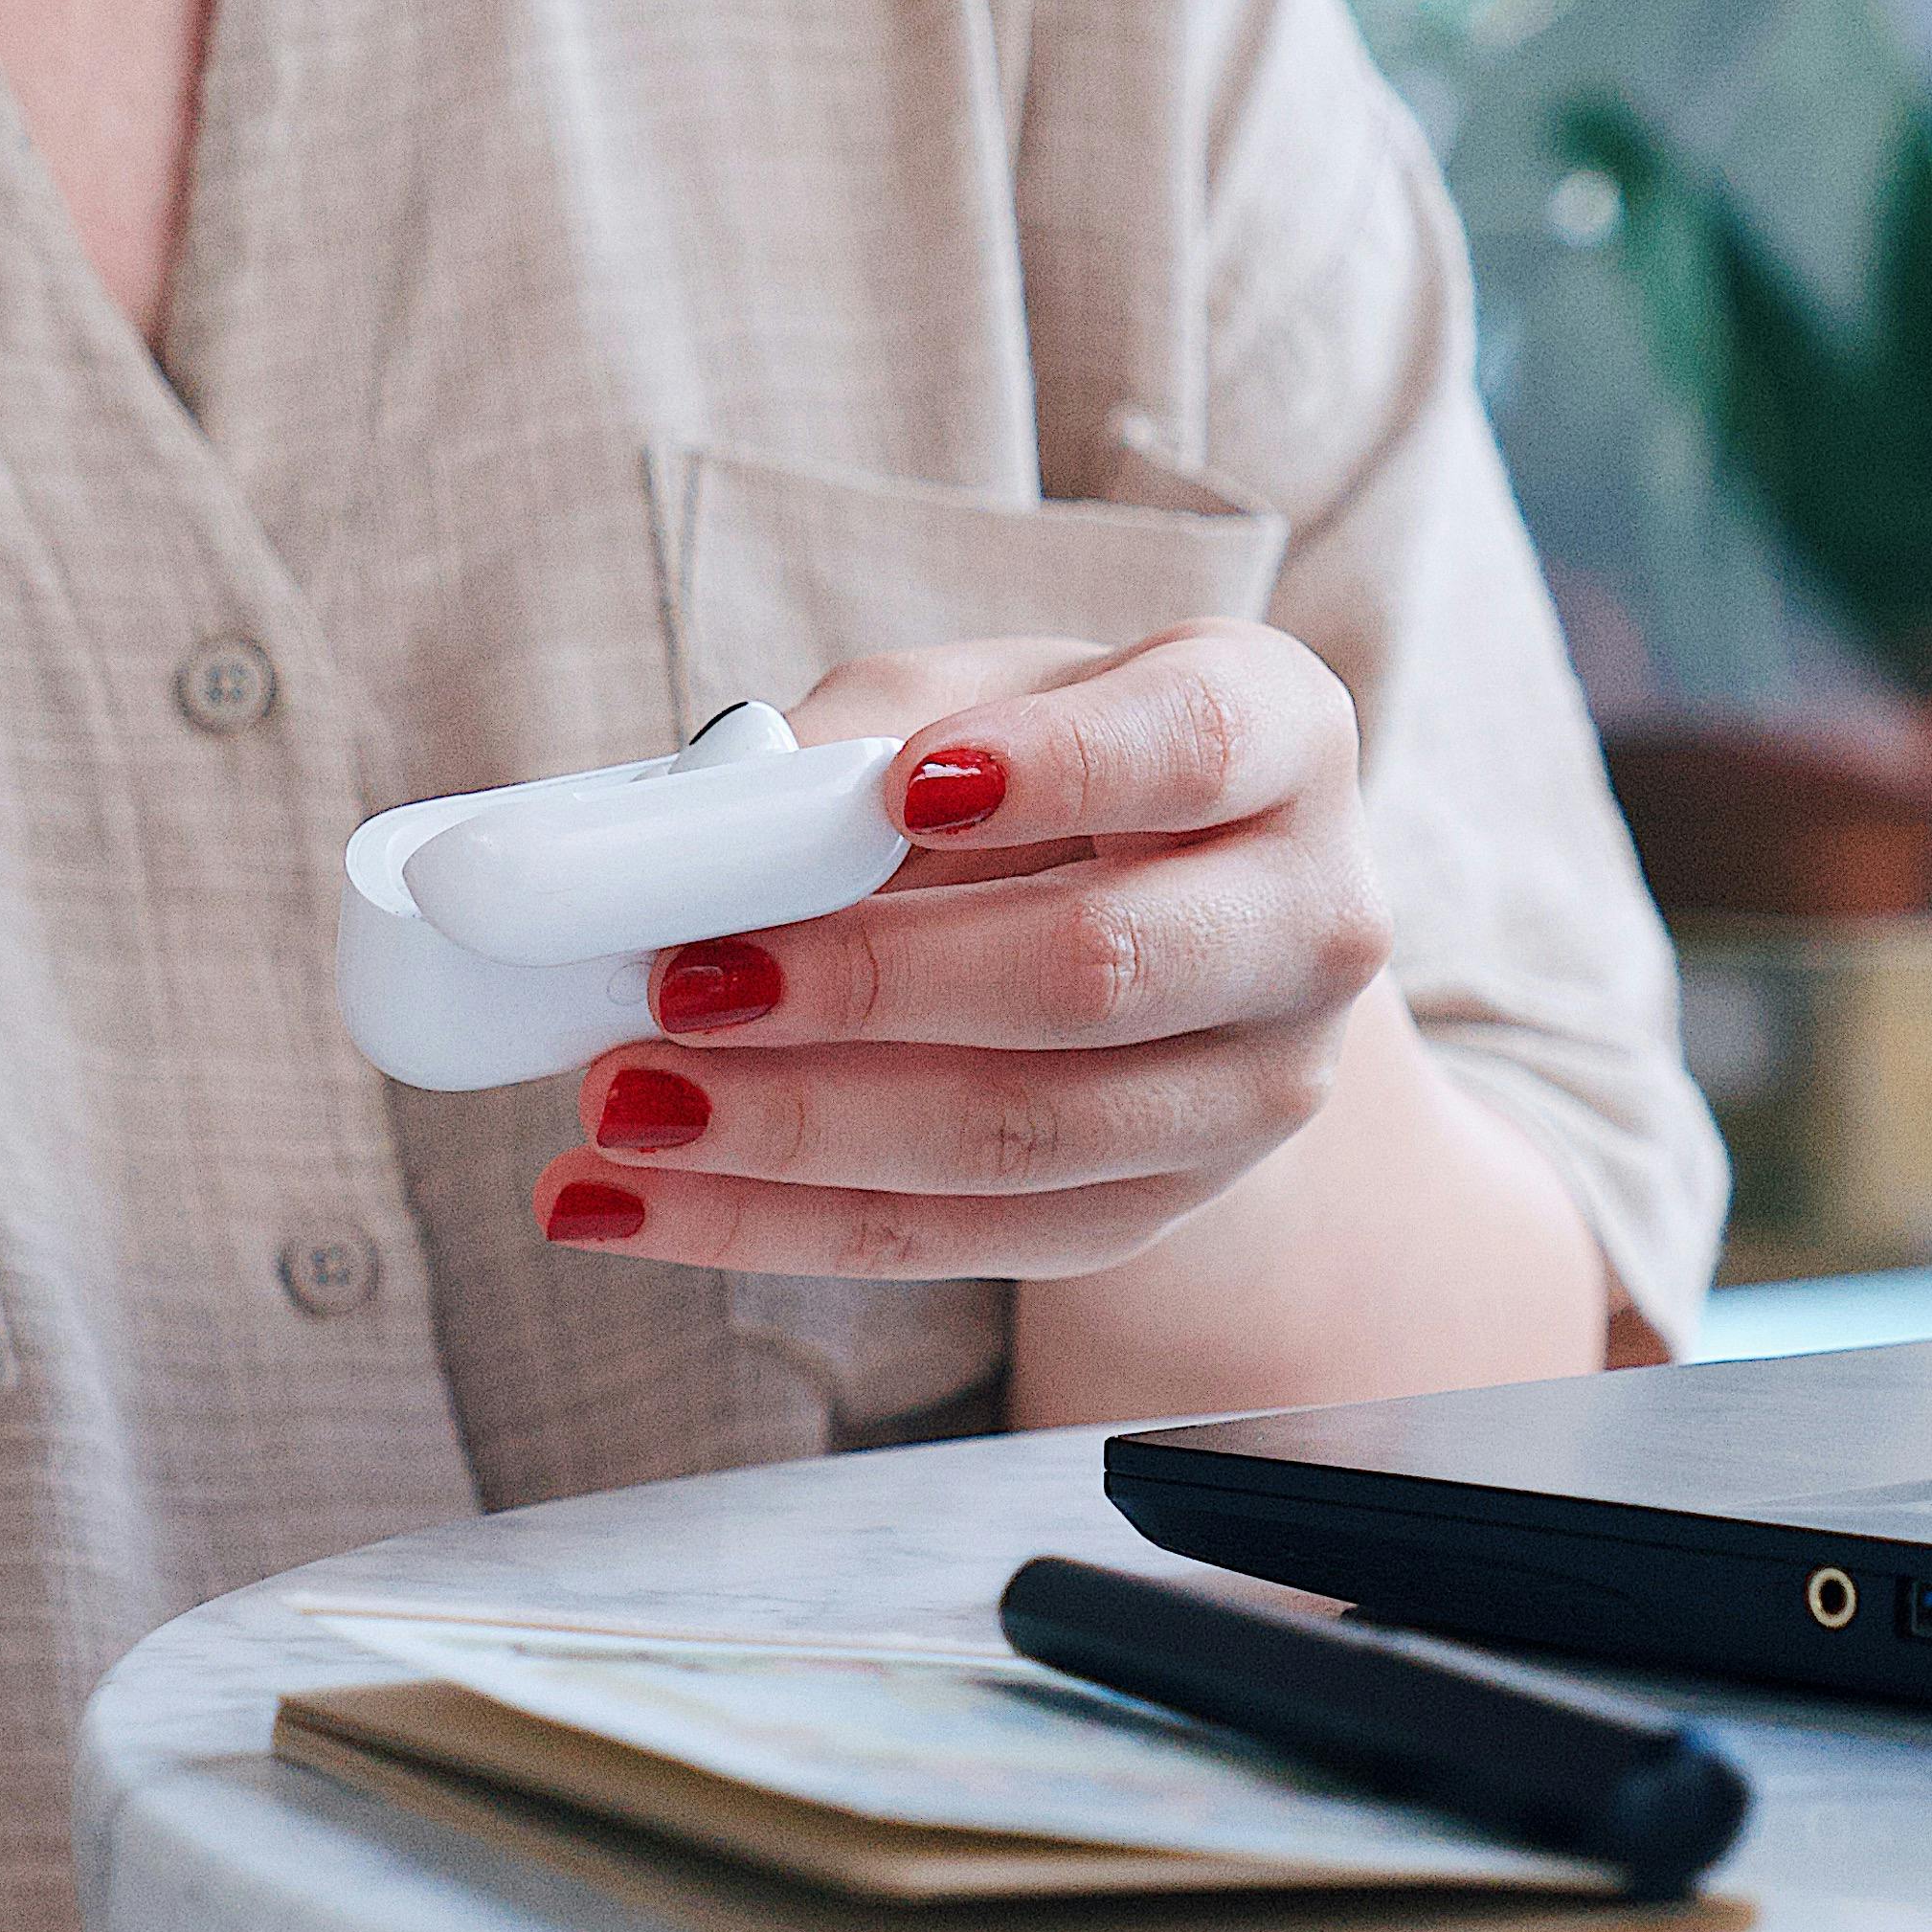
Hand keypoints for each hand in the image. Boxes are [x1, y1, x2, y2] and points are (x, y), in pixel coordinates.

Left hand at [533, 622, 1393, 1276]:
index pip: (1192, 750)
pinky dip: (768, 1226)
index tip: (907, 788)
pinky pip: (953, 1238)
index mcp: (1283, 738)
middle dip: (867, 985)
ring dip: (794, 1129)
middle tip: (683, 980)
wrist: (1170, 913)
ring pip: (1019, 1134)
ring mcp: (1251, 1093)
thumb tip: (708, 813)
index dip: (1057, 769)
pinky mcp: (1152, 1212)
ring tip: (622, 1102)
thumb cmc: (1050, 767)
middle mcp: (1308, 922)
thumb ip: (863, 733)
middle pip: (1094, 971)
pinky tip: (626, 1197)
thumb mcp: (980, 692)